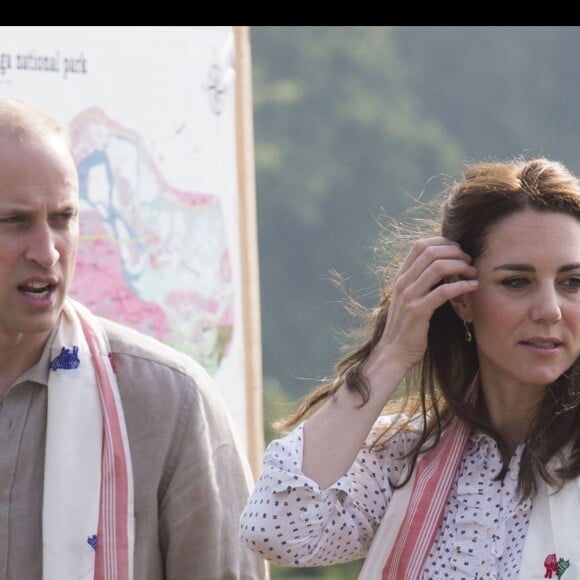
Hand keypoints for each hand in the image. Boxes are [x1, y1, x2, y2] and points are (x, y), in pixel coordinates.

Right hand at [366, 236, 477, 380]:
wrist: (394, 351)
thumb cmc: (407, 326)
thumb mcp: (409, 298)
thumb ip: (420, 282)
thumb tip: (442, 267)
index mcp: (401, 276)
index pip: (420, 245)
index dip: (442, 242)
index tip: (458, 250)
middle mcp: (403, 282)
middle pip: (431, 252)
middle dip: (455, 252)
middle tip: (469, 261)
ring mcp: (409, 296)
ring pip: (437, 267)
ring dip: (460, 266)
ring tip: (473, 272)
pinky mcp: (418, 311)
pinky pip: (443, 292)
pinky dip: (461, 286)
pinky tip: (472, 286)